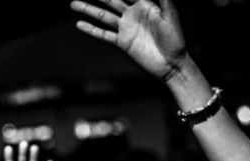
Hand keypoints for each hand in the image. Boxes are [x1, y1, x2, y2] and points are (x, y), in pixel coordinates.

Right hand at [71, 0, 186, 79]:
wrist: (171, 64)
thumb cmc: (176, 39)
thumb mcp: (171, 16)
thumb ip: (165, 0)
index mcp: (145, 4)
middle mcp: (133, 14)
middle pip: (111, 0)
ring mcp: (126, 28)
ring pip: (103, 15)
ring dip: (88, 9)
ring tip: (73, 3)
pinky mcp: (122, 42)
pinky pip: (103, 34)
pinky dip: (91, 30)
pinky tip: (79, 24)